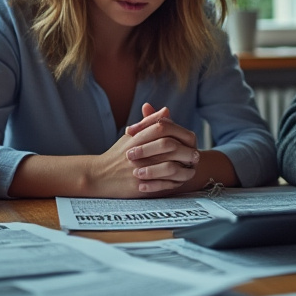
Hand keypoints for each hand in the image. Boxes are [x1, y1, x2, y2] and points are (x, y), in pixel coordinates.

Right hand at [86, 104, 200, 196]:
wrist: (98, 175)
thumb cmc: (118, 154)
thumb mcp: (133, 135)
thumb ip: (150, 123)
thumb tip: (166, 110)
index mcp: (137, 137)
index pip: (163, 127)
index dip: (180, 132)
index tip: (191, 140)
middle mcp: (138, 151)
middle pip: (169, 146)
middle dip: (186, 151)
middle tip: (196, 155)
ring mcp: (138, 168)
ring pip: (169, 166)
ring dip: (184, 169)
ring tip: (191, 170)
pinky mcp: (138, 186)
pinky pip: (162, 185)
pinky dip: (174, 184)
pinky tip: (179, 183)